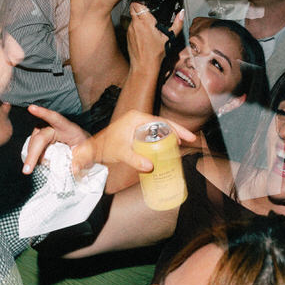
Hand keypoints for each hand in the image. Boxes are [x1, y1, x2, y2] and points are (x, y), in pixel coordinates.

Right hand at [21, 105, 89, 174]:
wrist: (84, 149)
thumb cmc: (87, 148)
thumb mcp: (89, 154)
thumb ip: (83, 161)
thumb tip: (74, 169)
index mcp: (68, 128)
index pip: (56, 118)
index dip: (43, 113)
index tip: (31, 108)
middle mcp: (54, 127)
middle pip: (40, 137)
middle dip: (33, 153)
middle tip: (27, 170)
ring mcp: (47, 133)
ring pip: (34, 143)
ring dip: (32, 156)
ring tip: (33, 168)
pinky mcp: (42, 139)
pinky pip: (35, 147)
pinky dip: (34, 157)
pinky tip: (36, 164)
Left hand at [74, 111, 196, 174]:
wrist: (94, 149)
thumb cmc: (105, 147)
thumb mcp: (121, 153)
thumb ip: (135, 160)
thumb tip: (150, 167)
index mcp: (136, 118)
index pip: (161, 121)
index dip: (176, 128)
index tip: (187, 136)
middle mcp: (138, 118)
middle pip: (163, 123)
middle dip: (177, 130)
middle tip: (190, 139)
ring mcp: (137, 125)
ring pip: (159, 128)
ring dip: (170, 135)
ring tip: (182, 144)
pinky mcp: (136, 132)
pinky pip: (153, 134)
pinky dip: (162, 140)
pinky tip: (168, 148)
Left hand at [127, 2, 181, 66]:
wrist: (144, 66)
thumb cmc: (155, 54)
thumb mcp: (169, 38)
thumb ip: (177, 24)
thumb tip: (181, 14)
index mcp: (145, 21)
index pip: (137, 3)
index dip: (141, 3)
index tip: (147, 6)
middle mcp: (135, 24)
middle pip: (132, 8)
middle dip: (139, 8)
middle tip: (147, 14)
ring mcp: (129, 30)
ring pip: (131, 17)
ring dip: (138, 19)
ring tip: (147, 27)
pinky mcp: (127, 35)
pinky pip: (130, 26)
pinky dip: (136, 27)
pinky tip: (143, 35)